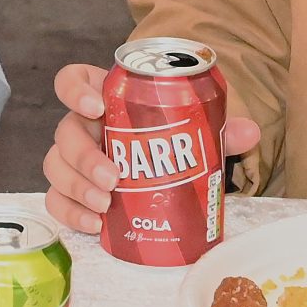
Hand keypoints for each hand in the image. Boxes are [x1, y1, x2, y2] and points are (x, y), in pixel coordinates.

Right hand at [42, 61, 260, 235]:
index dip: (74, 90)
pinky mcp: (71, 191)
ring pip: (56, 167)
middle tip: (114, 178)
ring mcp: (73, 159)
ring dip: (77, 186)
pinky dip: (71, 213)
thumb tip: (250, 132)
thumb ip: (218, 126)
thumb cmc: (171, 135)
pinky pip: (57, 200)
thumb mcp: (193, 126)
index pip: (72, 80)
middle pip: (65, 132)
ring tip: (105, 205)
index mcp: (103, 97)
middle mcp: (82, 125)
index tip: (96, 106)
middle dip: (84, 156)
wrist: (165, 164)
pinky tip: (94, 226)